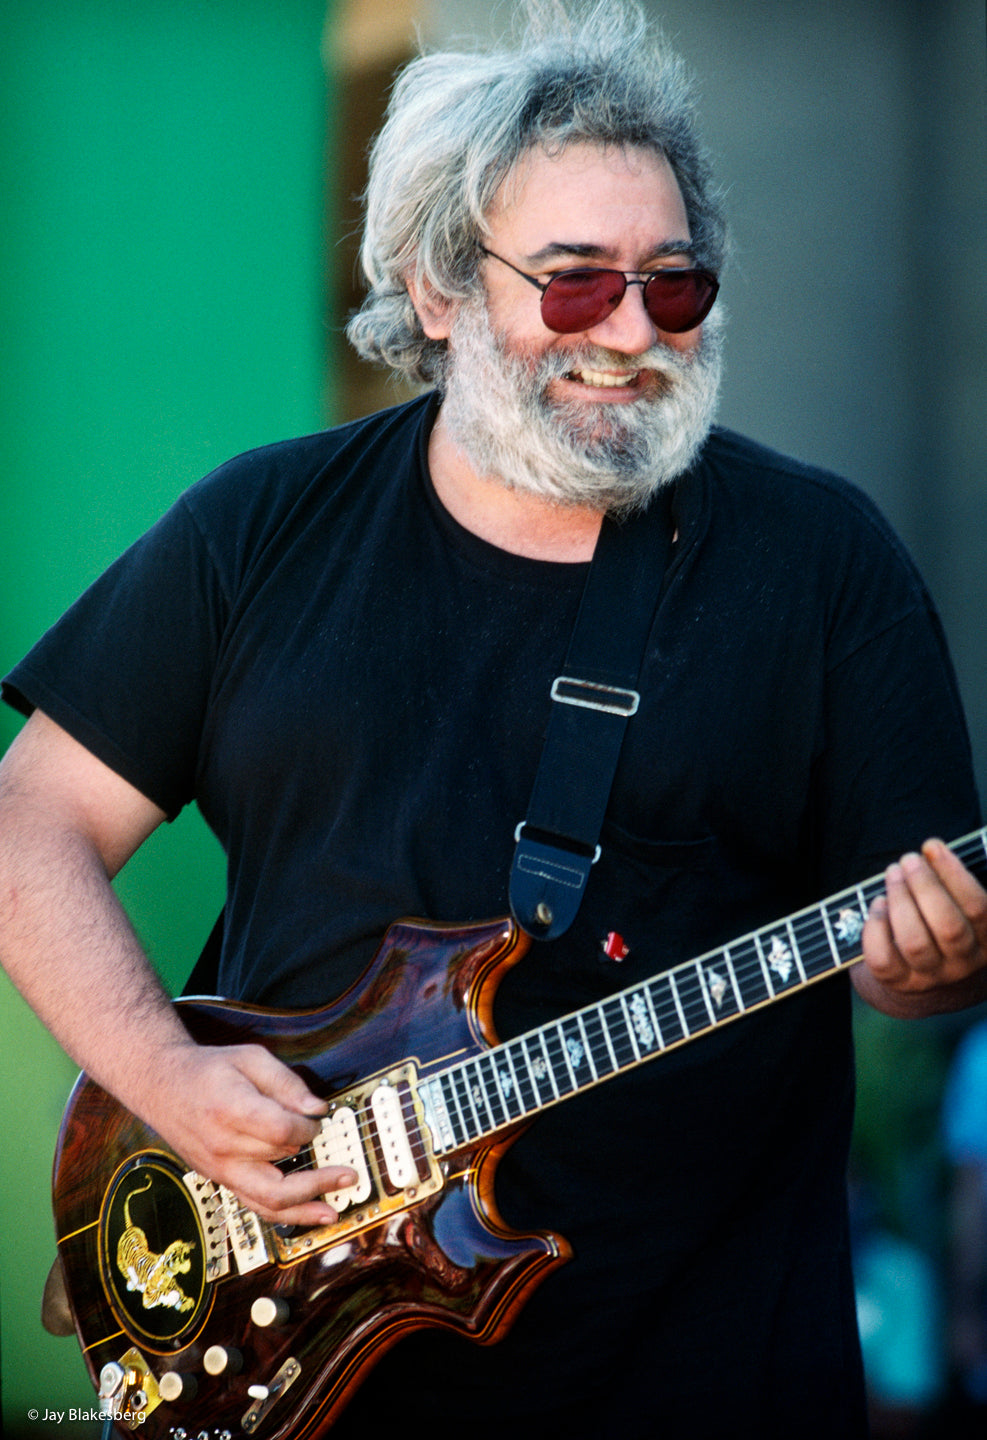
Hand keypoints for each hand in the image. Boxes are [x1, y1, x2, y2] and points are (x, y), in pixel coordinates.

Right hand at [138, 1040, 355, 1226]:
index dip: (307, 1129)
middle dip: (317, 1171)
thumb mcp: (250, 1057)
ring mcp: (220, 1168)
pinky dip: (283, 1214)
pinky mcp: (220, 1179)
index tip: (317, 1119)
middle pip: (279, 1166)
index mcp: (231, 1110)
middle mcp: (223, 1147)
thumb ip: (286, 1082)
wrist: (161, 1086)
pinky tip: (308, 1215)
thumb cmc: (208, 1069)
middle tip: (347, 1173)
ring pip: (267, 1200)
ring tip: (334, 1211)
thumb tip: (316, 1108)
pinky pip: (254, 1204)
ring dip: (305, 1207)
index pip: (280, 1132)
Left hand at [858, 839, 986, 1012]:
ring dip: (899, 901)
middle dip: (924, 886)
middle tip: (907, 860)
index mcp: (986, 940)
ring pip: (914, 942)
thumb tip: (931, 850)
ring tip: (892, 874)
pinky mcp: (898, 983)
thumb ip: (951, 883)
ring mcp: (930, 976)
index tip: (932, 846)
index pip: (979, 908)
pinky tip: (877, 904)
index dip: (954, 873)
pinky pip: (883, 958)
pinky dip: (876, 927)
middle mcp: (963, 962)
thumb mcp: (960, 908)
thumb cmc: (941, 927)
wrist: (926, 985)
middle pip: (948, 926)